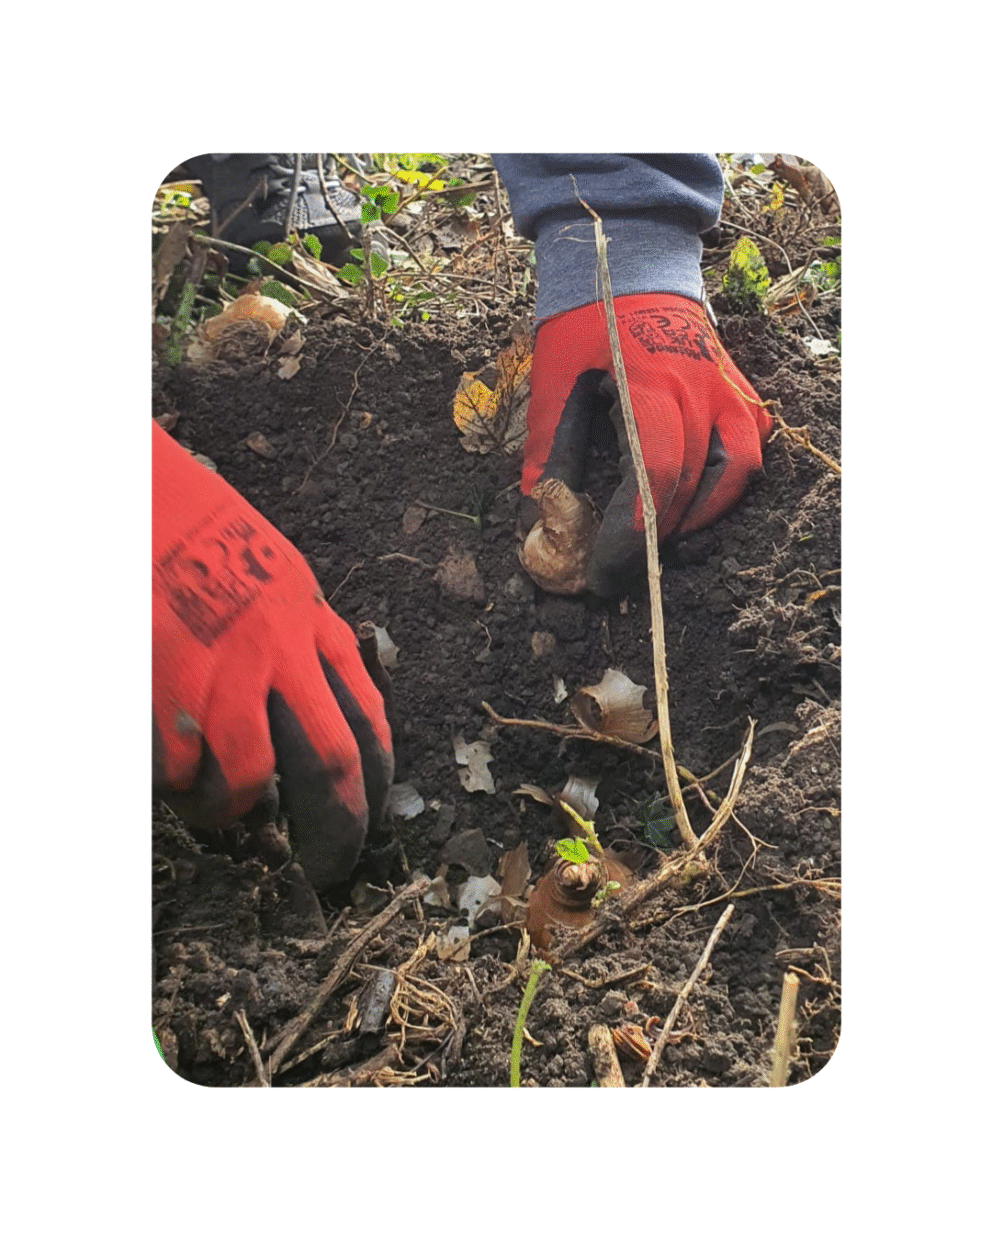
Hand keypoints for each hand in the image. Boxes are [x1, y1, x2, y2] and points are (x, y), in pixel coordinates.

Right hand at [152, 422, 392, 890]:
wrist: (158, 512)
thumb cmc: (225, 549)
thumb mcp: (293, 590)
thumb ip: (316, 654)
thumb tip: (337, 722)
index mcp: (320, 634)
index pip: (370, 729)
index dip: (374, 791)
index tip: (367, 824)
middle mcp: (283, 659)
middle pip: (330, 766)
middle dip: (338, 831)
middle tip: (329, 869)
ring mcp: (223, 678)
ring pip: (251, 782)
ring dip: (241, 816)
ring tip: (231, 819)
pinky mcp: (169, 690)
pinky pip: (182, 769)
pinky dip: (183, 789)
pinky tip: (180, 781)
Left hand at [521, 293, 772, 595]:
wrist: (633, 260)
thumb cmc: (587, 318)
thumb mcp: (555, 373)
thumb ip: (550, 441)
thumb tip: (539, 510)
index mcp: (651, 383)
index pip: (654, 473)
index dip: (631, 533)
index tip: (602, 572)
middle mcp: (700, 389)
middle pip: (691, 483)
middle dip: (654, 540)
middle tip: (618, 574)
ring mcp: (728, 389)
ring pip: (738, 471)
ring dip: (701, 515)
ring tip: (659, 541)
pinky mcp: (740, 391)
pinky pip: (750, 448)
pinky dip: (728, 483)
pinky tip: (693, 501)